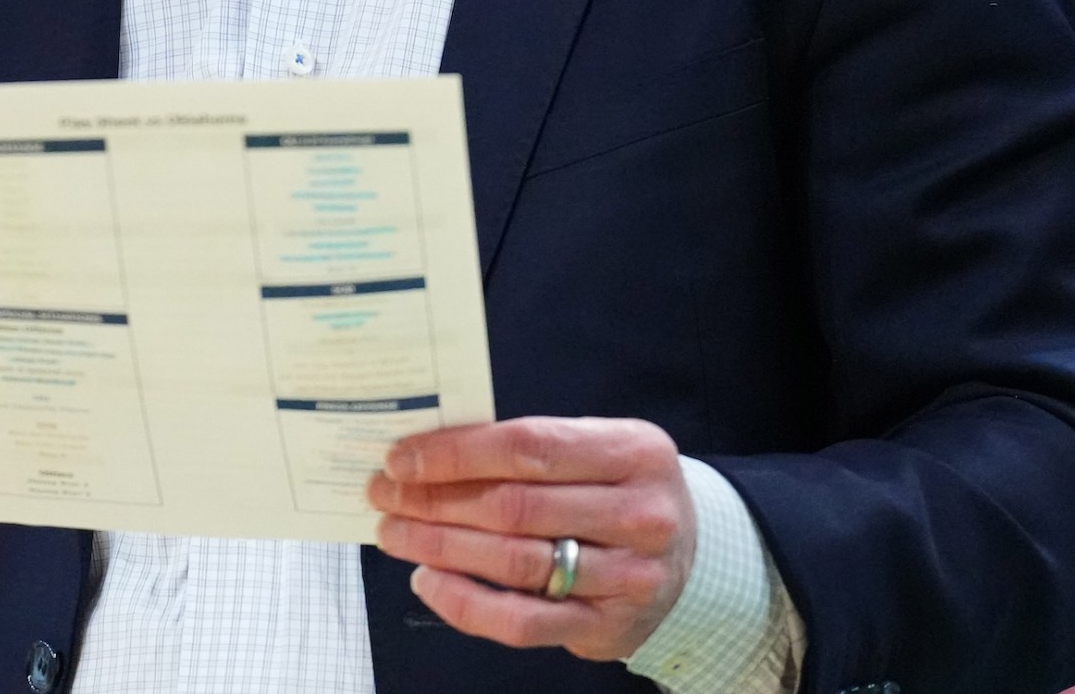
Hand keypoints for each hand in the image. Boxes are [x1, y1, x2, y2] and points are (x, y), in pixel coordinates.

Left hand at [369, 416, 693, 659]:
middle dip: (435, 500)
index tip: (403, 458)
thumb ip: (535, 447)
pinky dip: (464, 603)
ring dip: (440, 547)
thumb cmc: (622, 492)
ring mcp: (626, 576)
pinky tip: (429, 581)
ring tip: (395, 533)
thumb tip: (433, 451)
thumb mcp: (602, 448)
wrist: (689, 559)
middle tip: (385, 494)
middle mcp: (638, 514)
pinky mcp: (605, 627)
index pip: (529, 447)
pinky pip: (520, 622)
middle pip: (514, 506)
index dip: (457, 453)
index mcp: (634, 452)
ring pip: (512, 562)